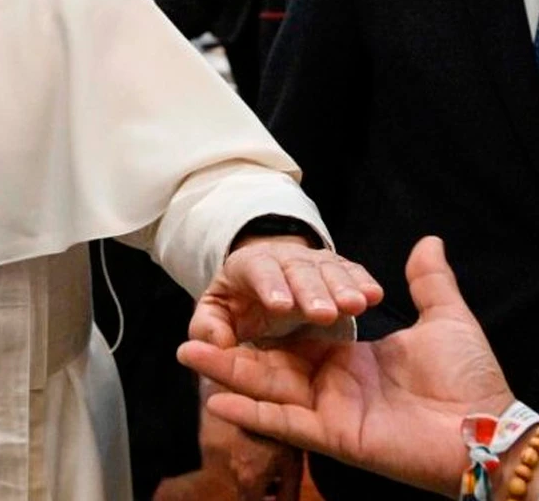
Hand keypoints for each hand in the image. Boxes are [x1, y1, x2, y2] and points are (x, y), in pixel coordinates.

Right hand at [178, 237, 511, 496]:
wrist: (490, 428)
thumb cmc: (472, 379)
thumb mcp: (444, 319)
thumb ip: (427, 282)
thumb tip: (428, 241)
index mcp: (350, 363)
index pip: (292, 343)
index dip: (261, 326)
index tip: (231, 310)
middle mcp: (333, 388)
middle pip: (267, 367)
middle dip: (227, 354)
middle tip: (190, 338)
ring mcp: (330, 412)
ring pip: (266, 391)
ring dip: (225, 375)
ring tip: (186, 355)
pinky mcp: (333, 435)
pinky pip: (284, 424)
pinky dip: (251, 413)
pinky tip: (217, 398)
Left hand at [191, 238, 382, 347]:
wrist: (265, 283)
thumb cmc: (238, 304)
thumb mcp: (217, 313)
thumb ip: (209, 327)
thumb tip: (214, 343)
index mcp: (248, 266)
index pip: (258, 270)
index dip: (269, 285)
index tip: (280, 306)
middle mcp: (283, 259)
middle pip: (297, 270)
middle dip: (312, 290)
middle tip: (325, 313)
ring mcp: (314, 262)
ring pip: (329, 270)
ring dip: (344, 287)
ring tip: (357, 305)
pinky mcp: (338, 270)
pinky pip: (352, 273)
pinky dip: (363, 282)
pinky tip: (375, 295)